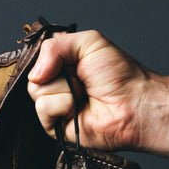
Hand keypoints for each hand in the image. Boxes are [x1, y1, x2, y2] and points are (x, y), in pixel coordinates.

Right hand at [26, 29, 156, 151]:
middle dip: (59, 72)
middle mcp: (57, 84)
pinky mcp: (56, 126)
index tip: (65, 58)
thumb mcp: (89, 42)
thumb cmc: (121, 75)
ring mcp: (55, 105)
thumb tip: (34, 72)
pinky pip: (42, 109)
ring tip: (83, 93)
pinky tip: (78, 107)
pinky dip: (62, 105)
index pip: (37, 56)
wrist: (134, 104)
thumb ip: (55, 46)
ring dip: (64, 88)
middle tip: (81, 77)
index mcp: (63, 64)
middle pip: (33, 74)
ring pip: (36, 91)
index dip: (47, 57)